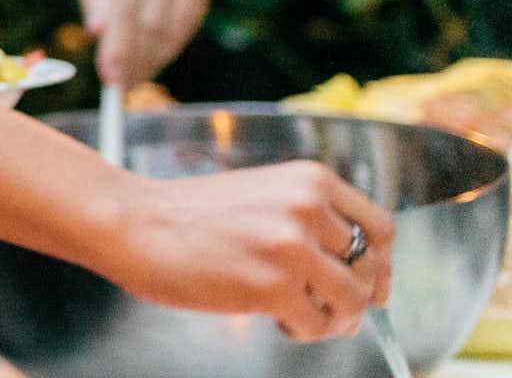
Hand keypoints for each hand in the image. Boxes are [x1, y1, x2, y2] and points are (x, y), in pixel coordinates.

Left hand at [71, 0, 205, 84]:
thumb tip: (97, 33)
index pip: (127, 9)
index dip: (119, 48)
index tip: (109, 79)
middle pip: (153, 25)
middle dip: (135, 61)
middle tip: (116, 86)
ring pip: (173, 32)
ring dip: (152, 61)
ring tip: (129, 78)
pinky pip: (186, 30)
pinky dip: (167, 51)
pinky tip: (149, 61)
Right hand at [98, 162, 392, 340]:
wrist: (133, 223)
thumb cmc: (187, 215)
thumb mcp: (261, 194)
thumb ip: (306, 216)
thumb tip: (356, 268)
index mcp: (309, 180)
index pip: (380, 227)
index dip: (380, 262)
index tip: (368, 281)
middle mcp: (308, 208)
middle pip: (372, 269)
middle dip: (354, 296)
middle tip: (327, 307)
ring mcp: (293, 248)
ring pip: (354, 301)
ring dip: (332, 318)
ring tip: (298, 315)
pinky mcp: (274, 287)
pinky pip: (318, 325)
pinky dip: (303, 332)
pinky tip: (275, 320)